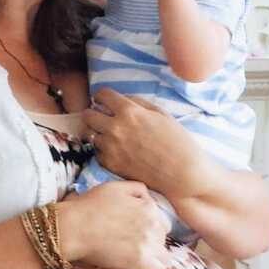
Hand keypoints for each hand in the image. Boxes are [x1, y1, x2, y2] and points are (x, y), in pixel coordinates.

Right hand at [57, 181, 169, 268]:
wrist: (73, 228)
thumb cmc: (89, 206)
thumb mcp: (115, 187)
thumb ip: (137, 189)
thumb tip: (148, 198)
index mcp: (148, 207)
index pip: (162, 221)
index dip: (150, 228)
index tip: (137, 233)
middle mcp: (152, 224)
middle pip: (163, 238)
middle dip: (152, 242)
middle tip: (134, 246)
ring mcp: (147, 244)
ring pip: (163, 255)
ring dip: (153, 256)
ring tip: (136, 259)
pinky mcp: (140, 262)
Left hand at [83, 89, 211, 201]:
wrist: (181, 173)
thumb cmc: (176, 142)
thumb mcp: (160, 114)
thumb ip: (138, 103)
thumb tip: (121, 99)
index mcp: (129, 111)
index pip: (102, 95)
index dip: (102, 96)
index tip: (103, 100)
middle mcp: (115, 128)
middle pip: (88, 114)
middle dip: (95, 113)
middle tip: (104, 118)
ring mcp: (111, 148)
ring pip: (90, 134)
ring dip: (98, 133)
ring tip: (112, 137)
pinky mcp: (111, 165)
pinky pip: (97, 153)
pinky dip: (103, 151)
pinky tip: (116, 152)